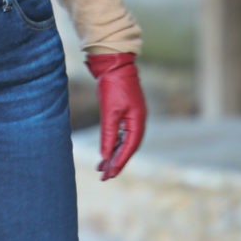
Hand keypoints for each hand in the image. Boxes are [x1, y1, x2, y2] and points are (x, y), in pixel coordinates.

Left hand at [85, 52, 145, 179]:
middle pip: (127, 148)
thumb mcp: (110, 111)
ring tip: (101, 169)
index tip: (109, 174)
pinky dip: (113, 143)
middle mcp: (138, 121)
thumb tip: (105, 156)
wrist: (114, 64)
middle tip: (104, 177)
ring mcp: (132, 117)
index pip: (130, 147)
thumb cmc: (113, 85)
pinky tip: (105, 152)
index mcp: (138, 121)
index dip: (119, 162)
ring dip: (113, 155)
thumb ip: (108, 134)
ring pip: (123, 142)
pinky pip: (120, 134)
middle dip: (116, 163)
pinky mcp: (125, 113)